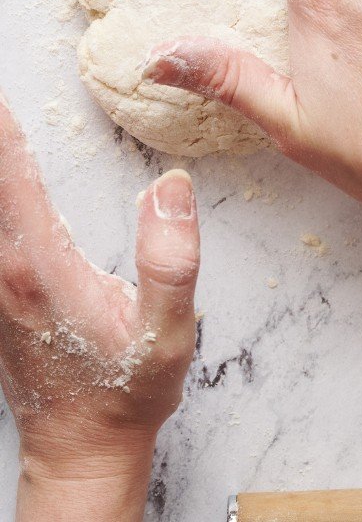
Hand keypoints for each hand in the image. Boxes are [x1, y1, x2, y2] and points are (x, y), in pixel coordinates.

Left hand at [0, 95, 198, 521]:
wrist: (81, 446)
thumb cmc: (126, 391)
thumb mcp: (167, 334)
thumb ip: (171, 259)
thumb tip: (171, 185)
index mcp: (38, 265)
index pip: (10, 173)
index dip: (2, 126)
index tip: (2, 90)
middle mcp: (0, 268)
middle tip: (0, 96)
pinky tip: (2, 173)